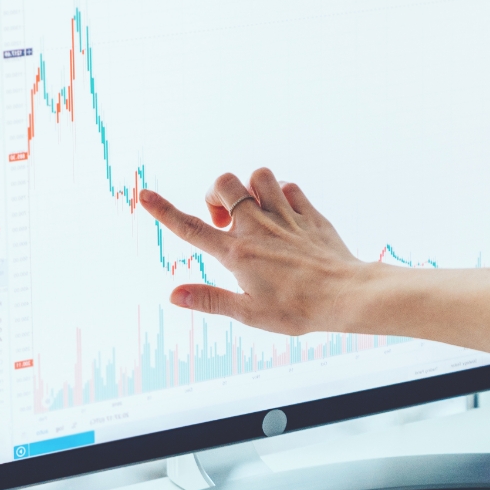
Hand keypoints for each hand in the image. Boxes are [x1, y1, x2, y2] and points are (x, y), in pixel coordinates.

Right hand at [138, 166, 374, 333]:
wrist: (345, 295)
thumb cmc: (297, 310)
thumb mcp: (249, 313)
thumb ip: (210, 300)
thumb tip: (173, 295)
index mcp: (237, 253)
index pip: (191, 228)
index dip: (164, 211)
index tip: (143, 195)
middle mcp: (257, 227)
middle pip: (223, 183)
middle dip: (215, 192)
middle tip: (225, 220)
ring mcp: (284, 217)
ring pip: (258, 175)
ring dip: (251, 188)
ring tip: (255, 212)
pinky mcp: (308, 214)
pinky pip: (289, 187)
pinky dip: (281, 194)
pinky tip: (284, 215)